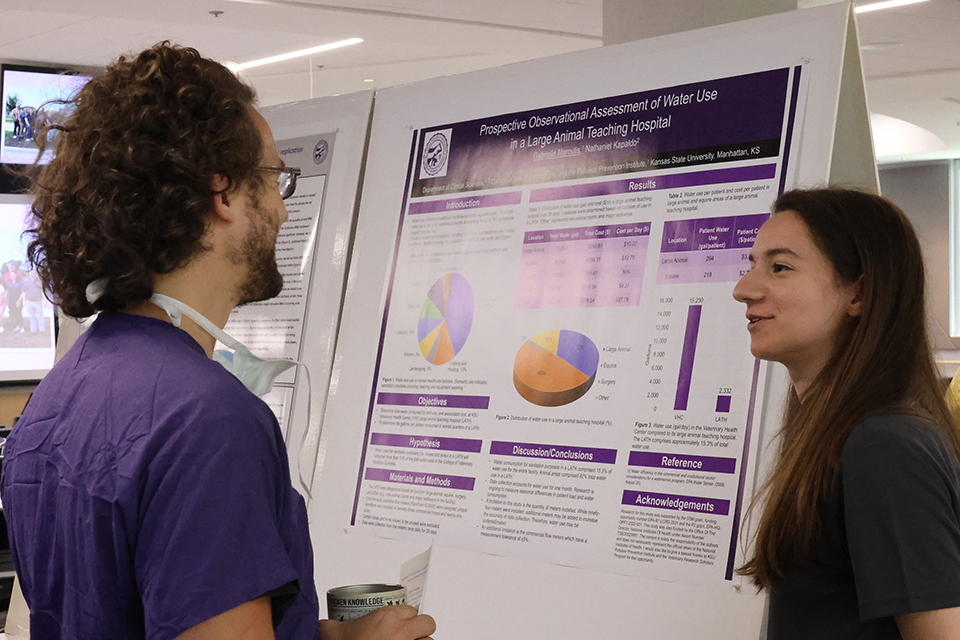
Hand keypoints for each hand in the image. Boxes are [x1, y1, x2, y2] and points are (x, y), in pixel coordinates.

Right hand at [320, 605, 434, 639]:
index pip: (410, 609)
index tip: (400, 623)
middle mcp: (402, 631)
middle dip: (420, 628)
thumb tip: (322, 623)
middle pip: (427, 622)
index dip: (406, 616)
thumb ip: (330, 623)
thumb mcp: (332, 631)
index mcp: (387, 617)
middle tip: (409, 634)